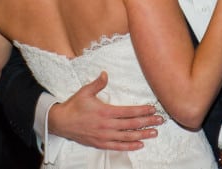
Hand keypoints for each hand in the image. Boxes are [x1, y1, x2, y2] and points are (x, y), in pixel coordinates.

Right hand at [49, 72, 163, 149]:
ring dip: (142, 135)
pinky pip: (117, 146)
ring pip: (127, 136)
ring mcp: (104, 136)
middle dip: (147, 122)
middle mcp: (106, 125)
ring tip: (154, 133)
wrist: (61, 123)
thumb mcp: (85, 92)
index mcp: (105, 111)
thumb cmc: (74, 106)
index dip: (142, 111)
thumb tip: (106, 74)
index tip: (153, 109)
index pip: (128, 112)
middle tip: (160, 121)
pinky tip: (140, 144)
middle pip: (131, 124)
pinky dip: (129, 146)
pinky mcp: (100, 143)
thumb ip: (97, 84)